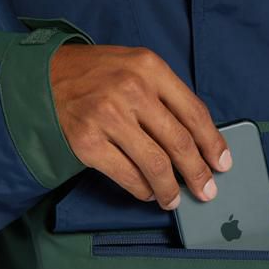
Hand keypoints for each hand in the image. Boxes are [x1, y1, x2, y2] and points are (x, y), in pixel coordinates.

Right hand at [50, 44, 231, 208]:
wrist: (45, 77)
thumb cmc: (99, 76)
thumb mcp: (136, 69)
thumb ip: (166, 98)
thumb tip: (200, 144)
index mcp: (150, 68)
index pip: (194, 113)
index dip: (213, 143)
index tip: (223, 164)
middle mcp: (130, 90)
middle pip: (178, 143)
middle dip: (198, 174)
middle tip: (206, 191)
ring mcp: (107, 116)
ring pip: (155, 165)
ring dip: (171, 190)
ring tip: (175, 200)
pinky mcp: (87, 142)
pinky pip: (127, 175)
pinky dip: (143, 190)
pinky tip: (149, 192)